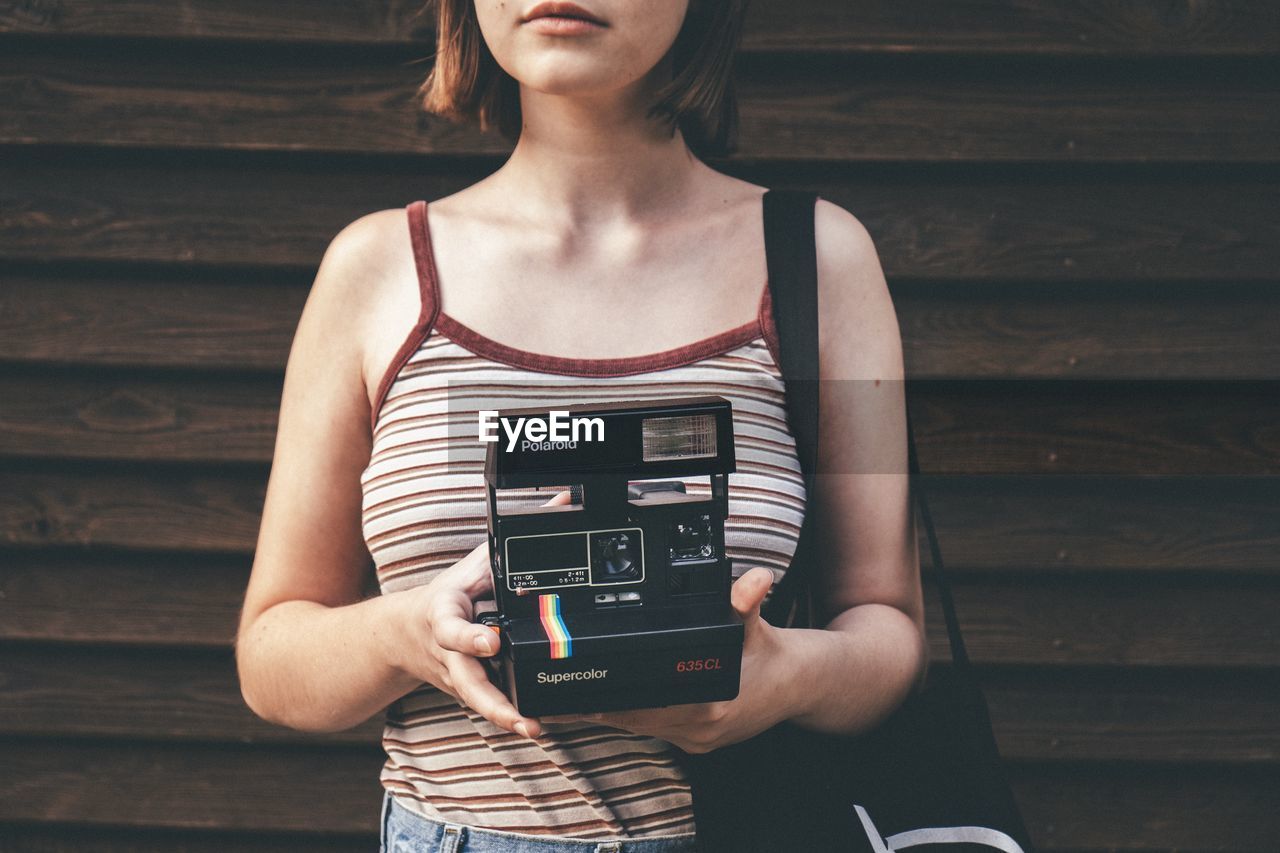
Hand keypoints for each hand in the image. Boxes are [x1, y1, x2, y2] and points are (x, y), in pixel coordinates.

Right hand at [384, 491, 571, 739]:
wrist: (402, 633)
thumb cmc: (451, 593)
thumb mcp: (478, 560)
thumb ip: (516, 534)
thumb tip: (564, 502)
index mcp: (444, 616)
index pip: (452, 629)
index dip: (471, 637)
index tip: (492, 642)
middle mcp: (448, 652)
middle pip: (466, 679)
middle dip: (491, 699)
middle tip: (519, 716)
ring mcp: (456, 676)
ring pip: (476, 700)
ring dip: (503, 717)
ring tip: (533, 729)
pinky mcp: (467, 690)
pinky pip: (487, 704)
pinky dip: (509, 716)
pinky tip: (536, 725)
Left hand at [540, 567, 797, 753]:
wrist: (797, 685)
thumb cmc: (769, 654)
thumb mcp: (755, 624)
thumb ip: (746, 601)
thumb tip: (754, 582)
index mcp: (709, 705)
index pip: (644, 708)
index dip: (607, 703)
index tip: (575, 696)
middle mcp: (701, 728)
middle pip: (633, 722)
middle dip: (594, 710)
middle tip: (552, 703)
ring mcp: (698, 739)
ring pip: (640, 729)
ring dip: (607, 716)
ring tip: (565, 707)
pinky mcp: (698, 743)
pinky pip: (654, 731)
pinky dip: (630, 719)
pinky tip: (605, 708)